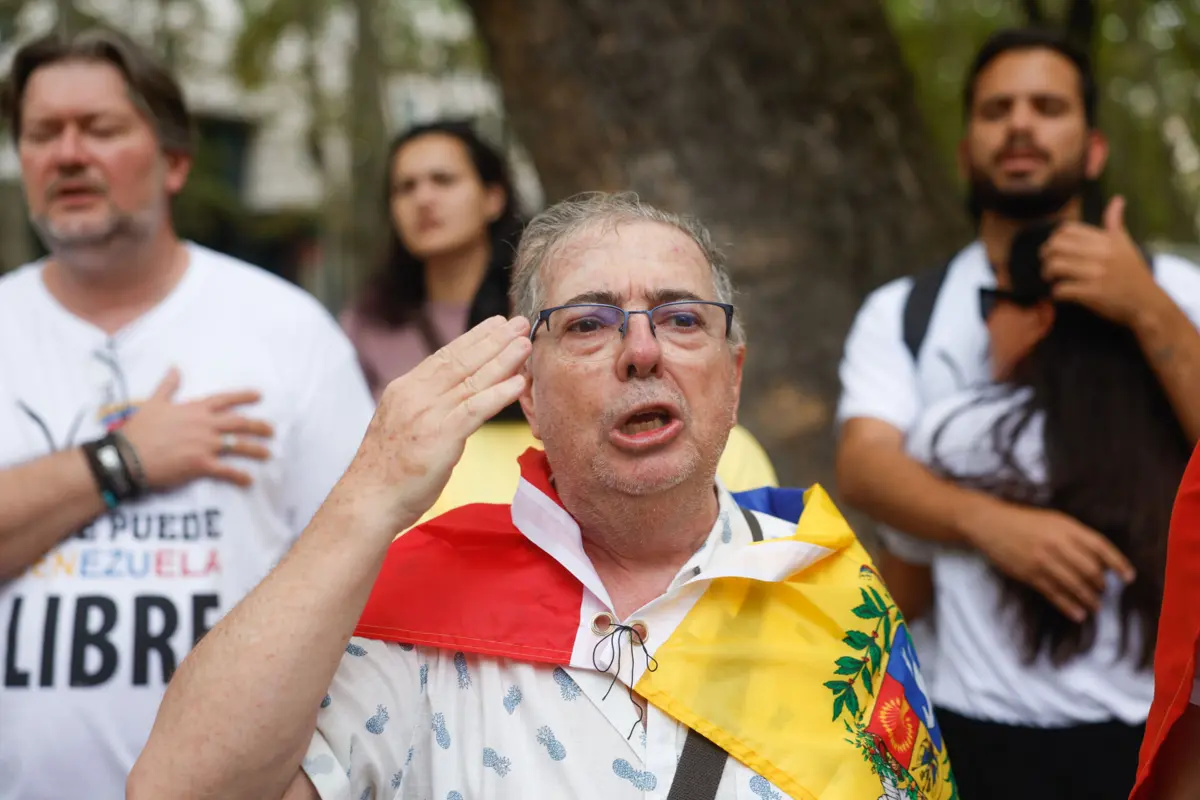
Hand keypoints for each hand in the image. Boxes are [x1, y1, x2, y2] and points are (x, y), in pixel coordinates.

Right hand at [119, 368, 273, 489]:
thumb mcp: (153, 402)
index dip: (244, 396)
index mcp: (195, 409)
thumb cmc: (139, 430)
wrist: (128, 456)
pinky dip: (240, 475)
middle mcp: (204, 425)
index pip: (225, 399)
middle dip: (258, 426)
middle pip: (239, 423)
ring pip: (239, 445)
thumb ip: (168, 386)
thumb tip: (175, 368)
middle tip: (271, 430)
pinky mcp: (201, 464)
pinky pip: (227, 470)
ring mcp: (205, 444)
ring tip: (268, 453)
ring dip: (256, 449)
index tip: (260, 395)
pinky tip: (249, 480)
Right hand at [339, 315, 531, 533]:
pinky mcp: (439, 436)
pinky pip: (475, 409)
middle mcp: (415, 394)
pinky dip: (498, 393)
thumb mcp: (403, 426)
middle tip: (520, 322)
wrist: (368, 500)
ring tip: (525, 344)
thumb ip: (426, 408)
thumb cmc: (387, 471)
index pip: (444, 356)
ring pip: (472, 380)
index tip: (496, 324)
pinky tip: (518, 383)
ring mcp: (427, 414)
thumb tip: (452, 398)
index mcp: (405, 389)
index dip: (474, 338)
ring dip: (503, 360)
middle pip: (461, 360)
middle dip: (494, 340)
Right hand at [963, 500, 1134, 621]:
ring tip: (1095, 607)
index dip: (1118, 563)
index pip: (1100, 547)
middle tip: (1103, 591)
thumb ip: (1076, 537)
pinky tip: (1078, 614)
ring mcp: (1043, 561)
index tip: (1129, 577)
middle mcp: (1057, 544)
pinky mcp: (1030, 575)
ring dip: (1089, 599)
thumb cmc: (1024, 521)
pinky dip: (1069, 607)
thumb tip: (1100, 560)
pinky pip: (1055, 594)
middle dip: (1101, 585)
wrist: (990, 524)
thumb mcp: (1054, 521)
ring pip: (1075, 585)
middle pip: (1091, 570)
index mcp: (1066, 527)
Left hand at [1040, 196, 1164, 326]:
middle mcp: (1101, 254)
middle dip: (1045, 255)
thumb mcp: (1125, 244)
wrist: (1147, 302)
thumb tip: (1117, 199)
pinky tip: (1059, 293)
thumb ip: (1115, 223)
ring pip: (1055, 266)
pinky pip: (1061, 289)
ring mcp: (1096, 273)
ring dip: (1047, 273)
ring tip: (1050, 278)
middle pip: (1057, 246)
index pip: (1068, 230)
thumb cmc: (1133, 272)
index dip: (1054, 238)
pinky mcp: (1092, 293)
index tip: (1054, 248)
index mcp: (1106, 240)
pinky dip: (1056, 292)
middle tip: (1047, 263)